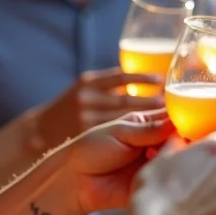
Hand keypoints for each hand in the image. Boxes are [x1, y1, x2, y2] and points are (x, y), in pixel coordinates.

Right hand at [30, 67, 164, 150]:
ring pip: (124, 119)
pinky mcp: (87, 137)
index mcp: (89, 82)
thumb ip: (110, 87)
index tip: (162, 80)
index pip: (122, 77)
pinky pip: (116, 133)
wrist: (41, 133)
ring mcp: (87, 119)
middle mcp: (87, 98)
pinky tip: (148, 133)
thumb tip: (145, 81)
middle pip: (127, 100)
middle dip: (152, 102)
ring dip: (147, 119)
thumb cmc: (71, 110)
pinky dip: (133, 132)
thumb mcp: (86, 90)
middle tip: (173, 103)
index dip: (144, 78)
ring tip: (168, 119)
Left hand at [66, 109, 175, 213]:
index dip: (185, 119)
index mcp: (148, 124)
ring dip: (172, 156)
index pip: (175, 118)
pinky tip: (156, 170)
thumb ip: (149, 129)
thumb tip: (178, 122)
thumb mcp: (121, 132)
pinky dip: (168, 175)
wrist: (75, 181)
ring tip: (151, 156)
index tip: (190, 122)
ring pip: (179, 159)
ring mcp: (156, 164)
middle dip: (180, 139)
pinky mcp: (154, 184)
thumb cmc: (92, 149)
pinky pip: (170, 180)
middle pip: (182, 139)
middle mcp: (156, 143)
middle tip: (165, 142)